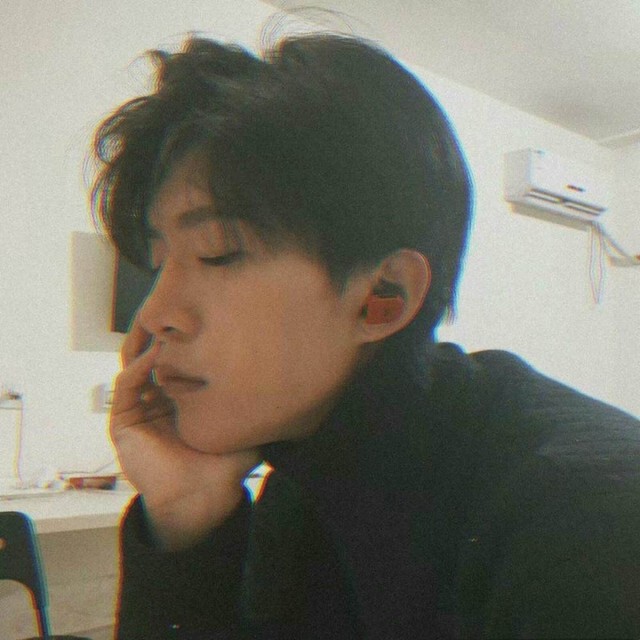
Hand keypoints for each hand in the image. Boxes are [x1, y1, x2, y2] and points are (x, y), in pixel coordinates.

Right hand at [110, 315, 259, 548]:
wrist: (203, 500)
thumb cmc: (225, 465)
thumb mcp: (245, 424)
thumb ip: (258, 401)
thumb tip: (286, 376)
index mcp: (188, 400)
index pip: (186, 363)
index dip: (196, 344)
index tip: (211, 324)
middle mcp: (164, 401)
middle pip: (162, 360)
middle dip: (171, 339)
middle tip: (185, 319)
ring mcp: (142, 411)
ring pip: (140, 368)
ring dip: (152, 348)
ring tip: (168, 331)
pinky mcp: (124, 423)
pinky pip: (125, 387)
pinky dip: (136, 368)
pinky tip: (155, 356)